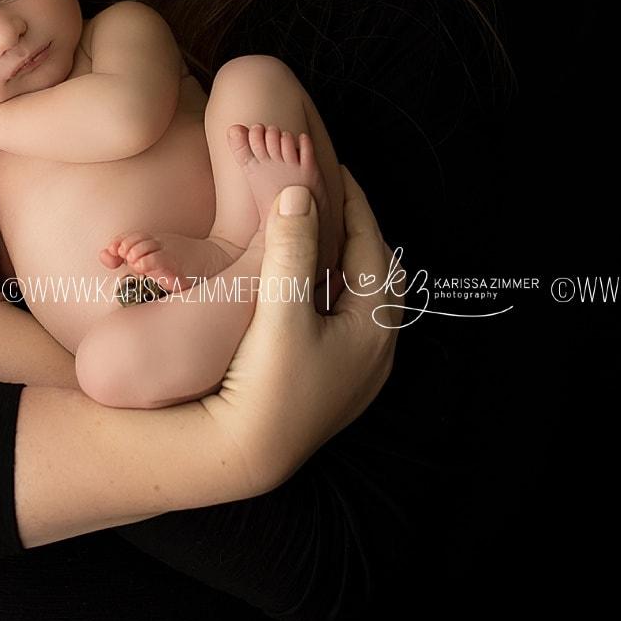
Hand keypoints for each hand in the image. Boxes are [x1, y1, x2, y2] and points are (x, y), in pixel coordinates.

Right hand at [199, 167, 403, 497]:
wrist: (244, 454)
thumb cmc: (266, 386)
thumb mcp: (280, 313)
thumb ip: (291, 250)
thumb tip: (299, 192)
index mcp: (374, 325)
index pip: (371, 245)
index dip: (352, 202)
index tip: (335, 166)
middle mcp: (376, 348)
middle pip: (376, 271)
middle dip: (356, 230)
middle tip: (330, 196)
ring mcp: (356, 370)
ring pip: (360, 297)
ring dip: (342, 261)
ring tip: (315, 232)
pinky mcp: (333, 383)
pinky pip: (343, 320)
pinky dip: (330, 290)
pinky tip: (303, 286)